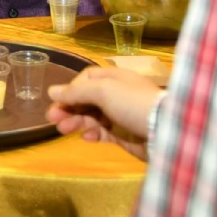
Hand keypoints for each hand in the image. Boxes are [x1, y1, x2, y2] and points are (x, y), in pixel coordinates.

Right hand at [46, 67, 162, 157]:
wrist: (164, 131)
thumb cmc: (132, 103)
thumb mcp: (103, 91)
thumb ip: (76, 91)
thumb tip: (52, 90)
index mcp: (115, 78)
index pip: (87, 79)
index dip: (71, 88)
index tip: (59, 100)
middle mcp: (117, 95)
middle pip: (87, 99)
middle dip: (69, 107)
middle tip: (51, 119)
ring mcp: (121, 115)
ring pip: (92, 117)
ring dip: (76, 122)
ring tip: (63, 130)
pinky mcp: (124, 135)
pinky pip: (103, 133)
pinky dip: (93, 134)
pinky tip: (86, 137)